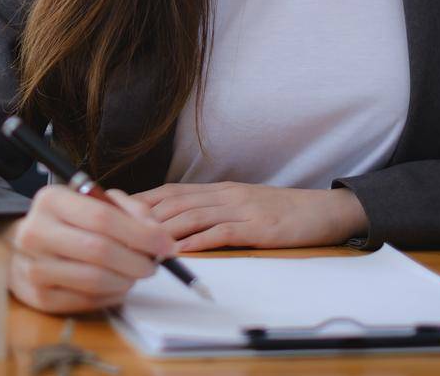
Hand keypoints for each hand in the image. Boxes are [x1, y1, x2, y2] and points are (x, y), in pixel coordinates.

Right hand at [2, 185, 177, 314]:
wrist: (26, 247)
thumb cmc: (70, 222)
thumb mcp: (95, 202)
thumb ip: (129, 210)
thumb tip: (157, 235)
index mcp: (51, 200)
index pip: (102, 218)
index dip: (141, 234)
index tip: (166, 245)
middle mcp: (35, 231)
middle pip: (99, 250)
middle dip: (137, 261)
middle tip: (152, 265)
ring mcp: (33, 266)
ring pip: (94, 279)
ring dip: (126, 280)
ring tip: (133, 274)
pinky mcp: (37, 296)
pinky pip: (85, 301)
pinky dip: (110, 296)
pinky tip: (115, 286)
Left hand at [133, 182, 368, 250]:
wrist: (323, 210)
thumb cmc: (282, 212)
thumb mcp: (243, 205)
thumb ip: (214, 209)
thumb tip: (180, 222)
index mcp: (220, 189)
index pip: (171, 191)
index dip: (143, 199)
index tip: (116, 209)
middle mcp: (226, 194)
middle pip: (175, 202)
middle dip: (144, 214)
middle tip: (116, 226)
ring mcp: (241, 209)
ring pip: (193, 215)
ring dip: (163, 229)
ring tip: (138, 240)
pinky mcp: (257, 227)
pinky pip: (222, 232)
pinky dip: (198, 241)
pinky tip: (181, 250)